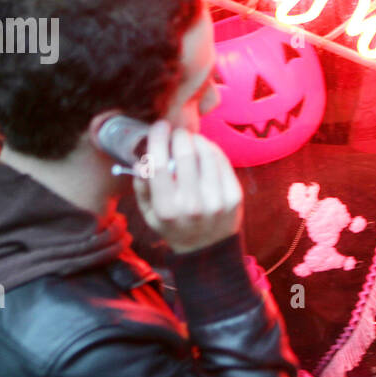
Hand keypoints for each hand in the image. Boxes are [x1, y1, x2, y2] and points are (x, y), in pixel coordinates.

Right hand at [134, 121, 242, 253]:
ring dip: (197, 140)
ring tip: (191, 140)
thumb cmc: (174, 226)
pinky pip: (222, 162)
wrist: (208, 250)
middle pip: (185, 155)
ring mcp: (216, 201)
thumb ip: (142, 187)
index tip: (159, 126)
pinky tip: (205, 150)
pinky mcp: (234, 197)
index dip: (158, 140)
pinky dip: (212, 150)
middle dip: (179, 136)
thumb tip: (142, 160)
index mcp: (167, 210)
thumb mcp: (149, 214)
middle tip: (177, 132)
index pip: (159, 166)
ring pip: (207, 154)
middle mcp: (192, 206)